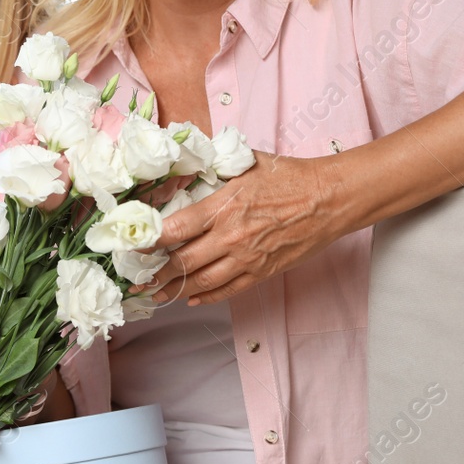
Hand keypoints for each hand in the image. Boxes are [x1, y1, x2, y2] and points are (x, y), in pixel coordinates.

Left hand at [131, 151, 347, 305]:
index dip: (152, 241)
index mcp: (223, 206)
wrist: (328, 199)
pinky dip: (208, 297)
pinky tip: (192, 299)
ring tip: (157, 296)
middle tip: (138, 281)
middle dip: (157, 274)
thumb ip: (214, 168)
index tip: (135, 247)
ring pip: (203, 281)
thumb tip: (187, 168)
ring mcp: (247, 258)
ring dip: (176, 291)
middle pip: (184, 261)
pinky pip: (229, 290)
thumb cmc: (289, 177)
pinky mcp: (263, 272)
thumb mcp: (246, 163)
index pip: (177, 228)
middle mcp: (231, 236)